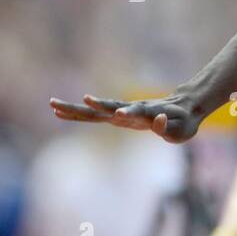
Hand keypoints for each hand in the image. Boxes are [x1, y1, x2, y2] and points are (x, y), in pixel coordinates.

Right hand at [48, 93, 201, 142]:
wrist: (183, 107)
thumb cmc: (183, 122)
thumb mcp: (182, 130)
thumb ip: (168, 127)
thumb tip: (158, 119)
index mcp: (147, 114)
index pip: (133, 113)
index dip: (127, 113)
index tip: (118, 113)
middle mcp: (131, 110)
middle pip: (103, 109)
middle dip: (81, 109)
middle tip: (56, 105)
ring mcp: (123, 112)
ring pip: (96, 110)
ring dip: (75, 109)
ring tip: (53, 106)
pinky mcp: (120, 116)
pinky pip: (97, 114)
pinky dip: (80, 113)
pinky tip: (61, 114)